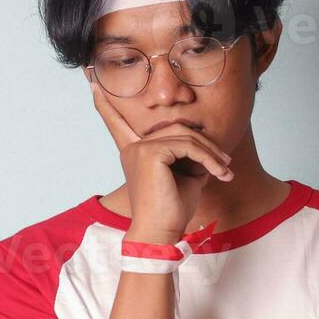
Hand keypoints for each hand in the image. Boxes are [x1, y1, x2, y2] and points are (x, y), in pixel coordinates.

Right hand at [87, 76, 233, 242]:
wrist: (160, 234)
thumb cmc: (171, 211)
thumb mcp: (184, 179)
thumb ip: (189, 157)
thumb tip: (206, 148)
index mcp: (134, 152)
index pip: (117, 123)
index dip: (105, 105)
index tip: (93, 85)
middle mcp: (133, 147)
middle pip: (176, 129)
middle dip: (204, 144)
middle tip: (225, 164)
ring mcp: (140, 148)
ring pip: (185, 136)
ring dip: (211, 153)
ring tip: (225, 171)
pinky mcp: (150, 153)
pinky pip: (188, 146)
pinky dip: (208, 158)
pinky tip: (220, 173)